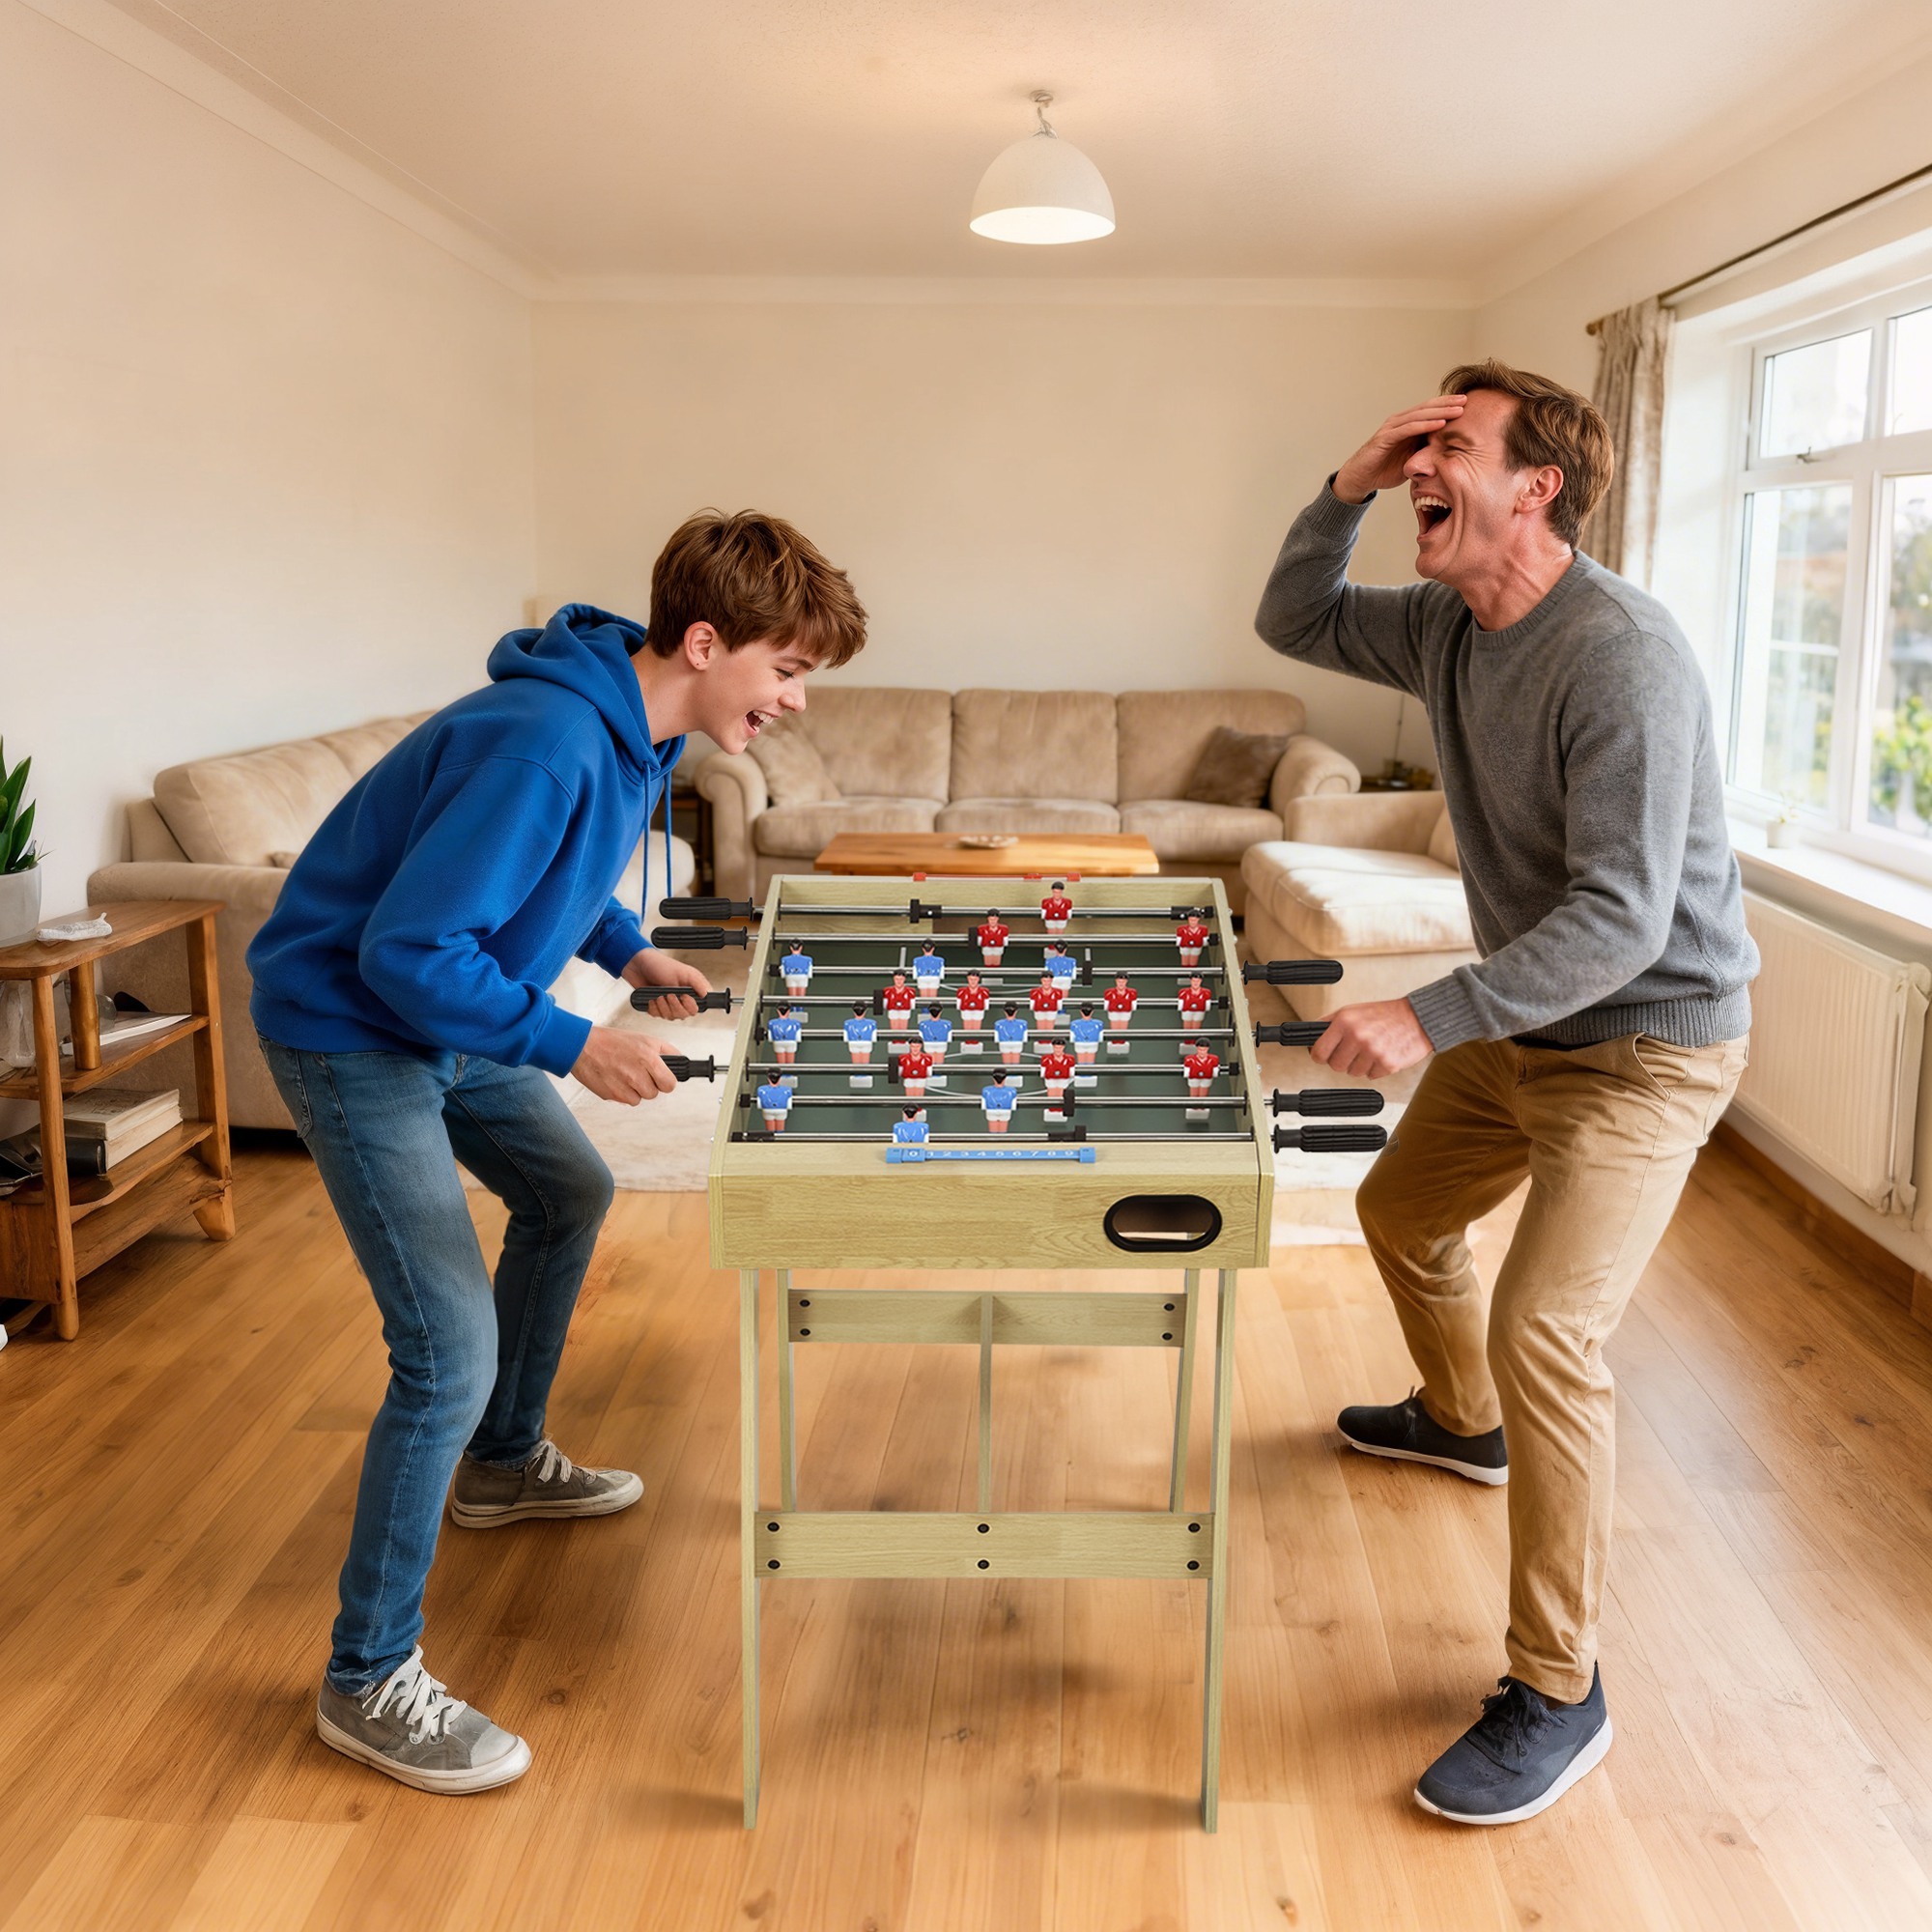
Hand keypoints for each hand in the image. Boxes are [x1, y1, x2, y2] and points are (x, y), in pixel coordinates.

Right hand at [571, 1025, 679, 1103]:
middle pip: (654, 1093)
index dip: (666, 1081)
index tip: (661, 1078)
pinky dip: (623, 1094)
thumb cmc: (612, 1041)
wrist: (582, 1046)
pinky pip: (626, 1101)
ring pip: (640, 1099)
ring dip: (635, 1090)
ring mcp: (624, 1086)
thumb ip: (666, 1051)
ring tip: (625, 1074)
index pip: (670, 1084)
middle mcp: (637, 1073)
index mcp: (648, 1057)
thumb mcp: (644, 1039)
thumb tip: (681, 1061)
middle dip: (649, 1085)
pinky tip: (616, 1080)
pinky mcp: (612, 1095)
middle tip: (639, 1073)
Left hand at [622, 947, 708, 1018]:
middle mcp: (682, 998)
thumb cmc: (660, 965)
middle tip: (668, 995)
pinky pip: (658, 1016)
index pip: (698, 1007)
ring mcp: (669, 1003)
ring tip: (658, 995)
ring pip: (671, 1017)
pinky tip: (651, 999)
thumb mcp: (683, 971)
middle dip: (674, 1006)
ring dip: (663, 1007)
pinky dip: (653, 1009)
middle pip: (684, 1015)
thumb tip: (707, 994)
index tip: (683, 997)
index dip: (691, 1006)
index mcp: (692, 989)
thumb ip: (698, 983)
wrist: (638, 966)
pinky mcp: (658, 1007)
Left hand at [1310, 997, 1432, 1080]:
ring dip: (1360, 1065)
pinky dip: (1375, 1069)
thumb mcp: (1351, 1011)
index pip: (1318, 1052)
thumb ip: (1328, 1025)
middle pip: (1335, 1066)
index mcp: (1344, 1021)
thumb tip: (1309, 1042)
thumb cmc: (1381, 1014)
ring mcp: (1373, 1052)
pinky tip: (1382, 1053)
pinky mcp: (1388, 1064)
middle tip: (1353, 1050)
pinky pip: (1370, 1076)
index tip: (1324, 1055)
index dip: (1320, 1056)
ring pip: (1352, 1073)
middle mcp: (1357, 1036)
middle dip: (1342, 1061)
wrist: (1417, 1018)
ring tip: (1371, 1049)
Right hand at [1333, 396, 1466, 503]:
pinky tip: (1440, 423)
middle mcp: (1399, 422)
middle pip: (1428, 408)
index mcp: (1406, 425)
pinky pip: (1408, 429)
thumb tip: (1448, 451)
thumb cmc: (1384, 469)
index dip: (1448, 405)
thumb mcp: (1411, 459)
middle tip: (1468, 400)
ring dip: (1441, 411)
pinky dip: (1425, 425)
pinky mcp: (1385, 438)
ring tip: (1459, 409)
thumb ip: (1425, 450)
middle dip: (1448, 403)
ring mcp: (1391, 428)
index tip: (1468, 404)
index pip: (1431, 411)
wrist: (1360, 478)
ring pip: (1420, 415)